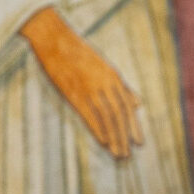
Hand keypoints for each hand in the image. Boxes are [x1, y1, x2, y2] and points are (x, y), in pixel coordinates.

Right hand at [20, 6, 142, 158]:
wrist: (55, 39)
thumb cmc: (80, 53)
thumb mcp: (106, 67)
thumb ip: (123, 86)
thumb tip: (138, 103)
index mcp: (113, 77)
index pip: (127, 106)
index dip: (134, 125)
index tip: (139, 141)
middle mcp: (104, 83)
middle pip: (118, 114)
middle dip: (124, 135)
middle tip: (127, 154)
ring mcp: (89, 88)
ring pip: (106, 116)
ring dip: (113, 136)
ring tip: (117, 153)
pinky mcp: (73, 92)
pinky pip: (88, 113)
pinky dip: (97, 128)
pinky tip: (103, 141)